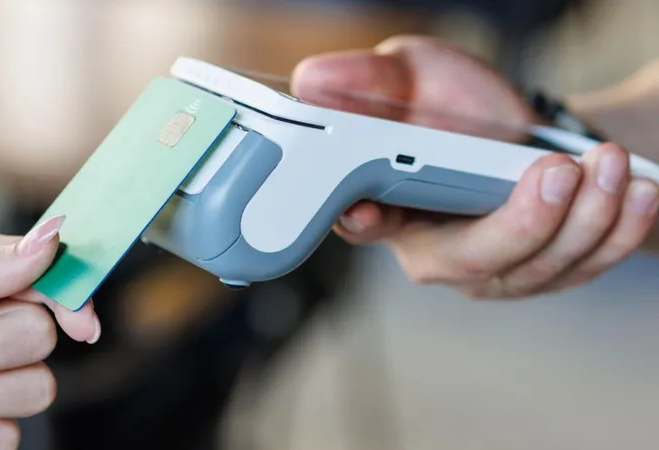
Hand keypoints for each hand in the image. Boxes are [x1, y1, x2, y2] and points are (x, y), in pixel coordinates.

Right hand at [291, 36, 658, 297]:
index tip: (368, 209)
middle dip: (518, 223)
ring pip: (534, 267)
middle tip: (554, 169)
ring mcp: (491, 269)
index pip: (360, 224)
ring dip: (582, 217)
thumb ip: (369, 80)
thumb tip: (313, 80)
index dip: (361, 222)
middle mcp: (435, 249)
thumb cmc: (462, 107)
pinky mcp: (542, 273)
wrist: (531, 132)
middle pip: (466, 262)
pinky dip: (615, 231)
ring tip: (608, 164)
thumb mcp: (414, 76)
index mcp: (387, 206)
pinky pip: (581, 267)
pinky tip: (636, 193)